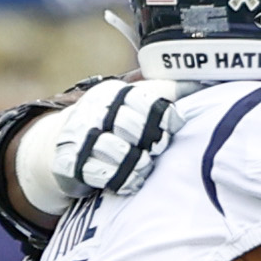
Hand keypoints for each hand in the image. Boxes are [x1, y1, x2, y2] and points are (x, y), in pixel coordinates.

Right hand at [18, 77, 182, 213]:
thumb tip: (201, 80)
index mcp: (114, 92)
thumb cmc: (111, 124)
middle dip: (150, 142)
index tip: (170, 129)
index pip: (146, 100)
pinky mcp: (70, 162)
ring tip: (143, 167)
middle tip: (156, 150)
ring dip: (138, 164)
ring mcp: (80, 136)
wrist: (60, 145)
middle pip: (132, 126)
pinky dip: (121, 180)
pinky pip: (102, 174)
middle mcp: (94, 110)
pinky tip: (129, 180)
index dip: (164, 118)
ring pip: (118, 152)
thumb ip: (164, 91)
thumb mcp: (132, 101)